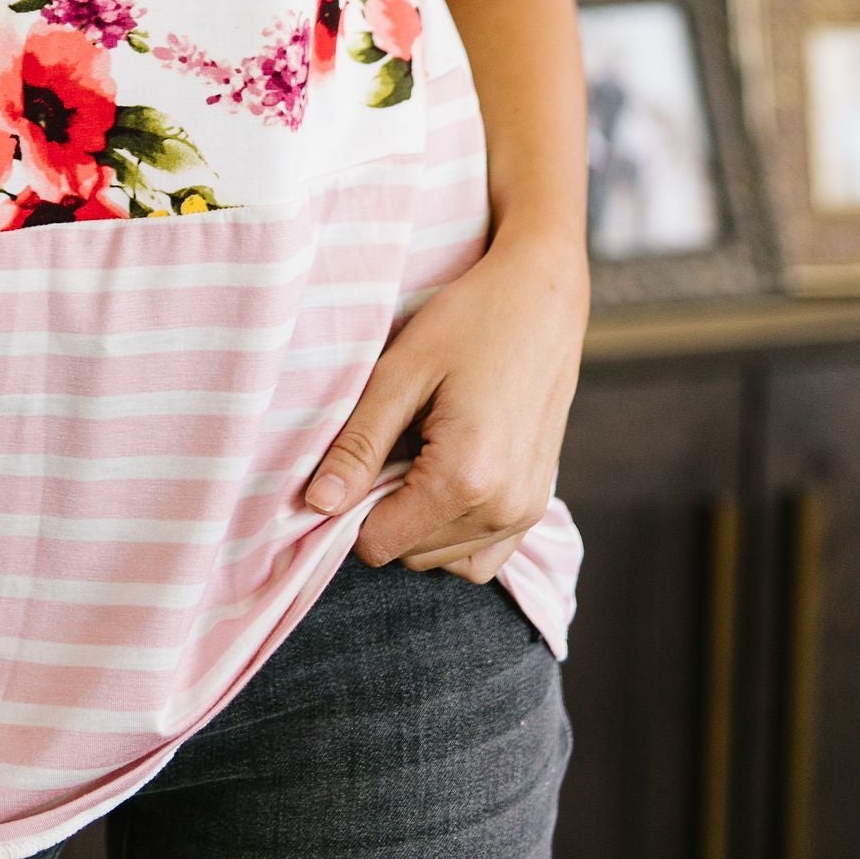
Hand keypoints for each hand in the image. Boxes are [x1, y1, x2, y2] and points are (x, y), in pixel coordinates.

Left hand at [302, 227, 587, 581]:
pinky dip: (455, 531)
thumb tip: (318, 504)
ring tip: (420, 450)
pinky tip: (445, 473)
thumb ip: (358, 444)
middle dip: (386, 510)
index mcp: (466, 478)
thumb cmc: (468, 321)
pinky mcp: (538, 504)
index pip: (381, 544)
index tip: (355, 459)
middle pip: (411, 554)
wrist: (541, 299)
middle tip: (392, 441)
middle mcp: (504, 509)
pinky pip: (483, 554)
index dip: (352, 509)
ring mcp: (527, 512)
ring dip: (419, 521)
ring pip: (444, 560)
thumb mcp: (400, 372)